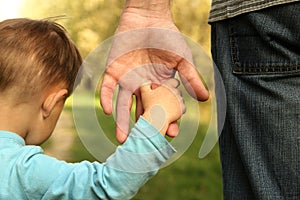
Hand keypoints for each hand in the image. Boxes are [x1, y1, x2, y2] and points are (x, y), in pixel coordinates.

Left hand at [100, 1, 208, 142]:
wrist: (149, 18)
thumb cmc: (167, 37)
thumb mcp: (182, 60)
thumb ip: (191, 78)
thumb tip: (205, 99)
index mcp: (158, 86)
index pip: (161, 109)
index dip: (165, 122)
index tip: (169, 134)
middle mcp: (142, 87)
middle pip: (142, 112)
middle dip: (143, 128)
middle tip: (143, 146)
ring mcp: (127, 80)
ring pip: (123, 105)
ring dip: (122, 121)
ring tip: (123, 139)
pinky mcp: (113, 70)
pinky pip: (108, 87)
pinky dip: (107, 98)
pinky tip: (108, 111)